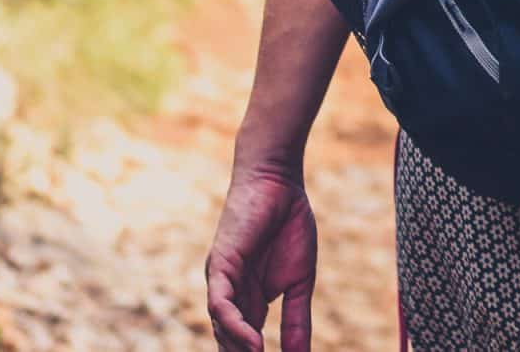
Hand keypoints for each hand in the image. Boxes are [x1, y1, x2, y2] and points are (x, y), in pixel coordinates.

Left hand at [205, 167, 318, 351]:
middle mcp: (230, 299)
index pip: (247, 347)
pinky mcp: (219, 266)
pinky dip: (236, 327)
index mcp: (248, 304)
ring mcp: (222, 283)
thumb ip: (297, 321)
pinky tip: (256, 345)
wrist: (279, 183)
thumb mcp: (300, 282)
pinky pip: (221, 304)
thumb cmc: (288, 226)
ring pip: (222, 330)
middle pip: (231, 345)